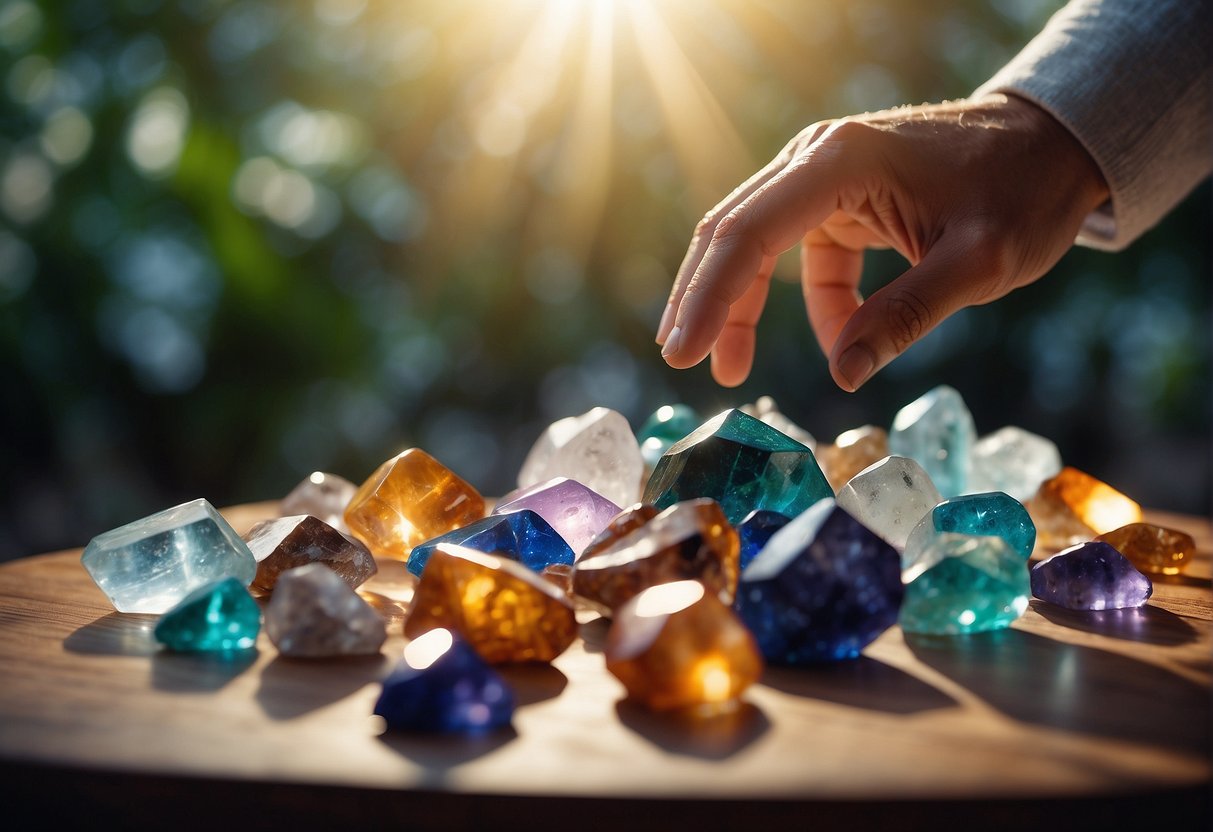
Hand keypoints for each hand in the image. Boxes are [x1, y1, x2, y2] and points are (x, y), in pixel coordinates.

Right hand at [654, 94, 1108, 390]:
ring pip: (756, 244)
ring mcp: (823, 175)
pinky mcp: (839, 199)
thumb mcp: (979, 263)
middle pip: (732, 233)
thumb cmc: (1024, 192)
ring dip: (740, 305)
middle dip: (704, 300)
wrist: (1054, 143)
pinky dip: (810, 303)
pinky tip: (836, 340)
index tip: (683, 353)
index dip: (709, 297)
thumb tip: (843, 375)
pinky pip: (802, 255)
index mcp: (841, 162)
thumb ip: (908, 316)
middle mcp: (816, 158)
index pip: (749, 234)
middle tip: (682, 361)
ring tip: (729, 368)